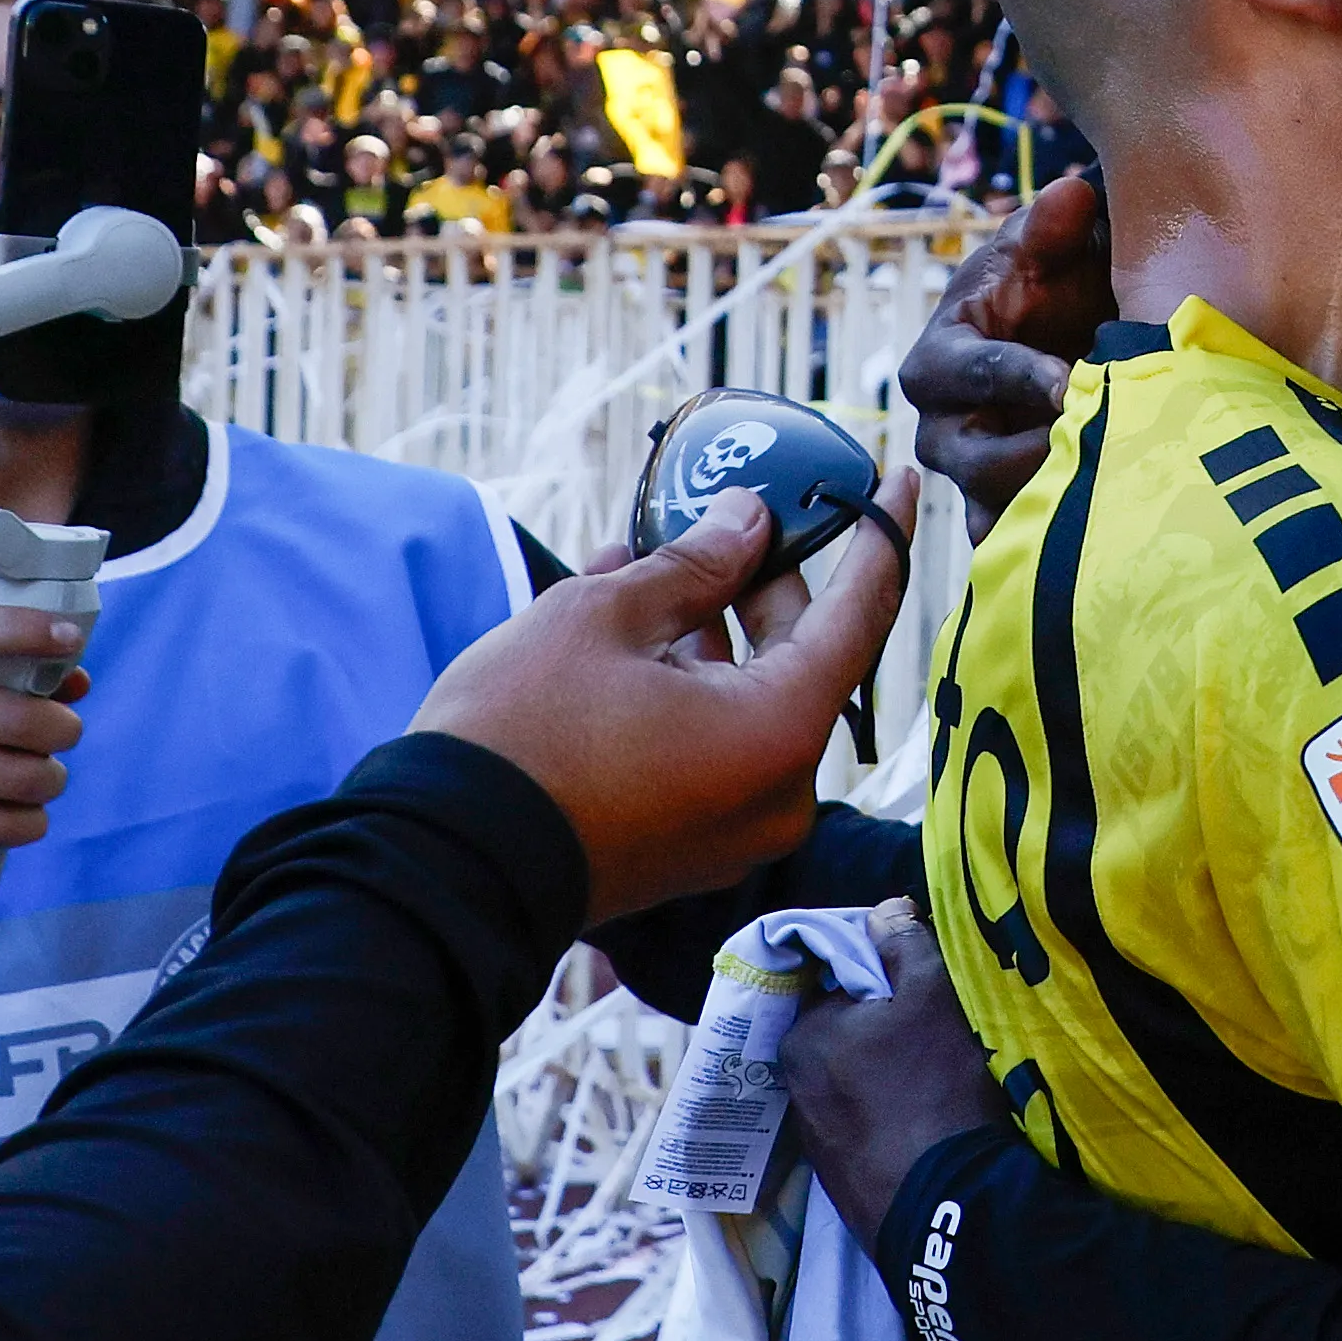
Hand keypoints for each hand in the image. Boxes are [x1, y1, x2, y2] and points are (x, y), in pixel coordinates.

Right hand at [0, 603, 100, 882]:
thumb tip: (75, 682)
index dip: (26, 629)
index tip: (70, 639)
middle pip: (22, 719)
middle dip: (63, 731)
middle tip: (59, 739)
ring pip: (24, 776)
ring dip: (49, 782)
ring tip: (39, 780)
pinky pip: (5, 823)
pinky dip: (29, 823)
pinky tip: (20, 816)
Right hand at [411, 479, 916, 917]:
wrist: (442, 864)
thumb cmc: (523, 733)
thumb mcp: (605, 617)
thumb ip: (696, 563)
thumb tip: (749, 522)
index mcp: (780, 732)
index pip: (861, 613)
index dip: (882, 534)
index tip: (900, 476)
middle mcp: (779, 790)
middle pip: (803, 656)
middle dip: (769, 577)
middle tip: (743, 507)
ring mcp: (735, 827)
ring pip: (751, 697)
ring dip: (714, 624)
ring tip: (660, 553)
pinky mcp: (689, 843)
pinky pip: (714, 740)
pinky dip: (689, 679)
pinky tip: (635, 617)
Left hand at [785, 897, 1007, 1251]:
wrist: (947, 1208)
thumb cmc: (934, 1087)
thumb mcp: (931, 995)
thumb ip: (903, 942)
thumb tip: (884, 910)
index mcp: (802, 1035)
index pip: (842, 981)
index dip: (887, 974)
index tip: (927, 984)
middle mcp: (794, 1085)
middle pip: (848, 1031)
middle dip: (886, 1025)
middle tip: (938, 1030)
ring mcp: (815, 1137)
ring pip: (857, 1078)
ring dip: (889, 1070)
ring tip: (938, 1076)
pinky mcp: (841, 1177)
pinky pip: (865, 1121)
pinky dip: (891, 1111)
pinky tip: (927, 1118)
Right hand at [902, 171, 1111, 537]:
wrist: (1077, 333)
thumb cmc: (1051, 285)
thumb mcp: (1051, 248)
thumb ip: (1053, 227)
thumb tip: (1071, 194)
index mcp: (939, 359)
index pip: (965, 373)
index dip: (1014, 376)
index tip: (1068, 380)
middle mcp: (944, 427)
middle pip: (972, 459)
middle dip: (1034, 456)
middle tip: (1101, 445)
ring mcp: (972, 479)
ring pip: (994, 511)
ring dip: (1050, 507)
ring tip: (1113, 496)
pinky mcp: (1005, 513)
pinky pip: (1018, 546)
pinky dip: (1056, 547)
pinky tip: (1111, 540)